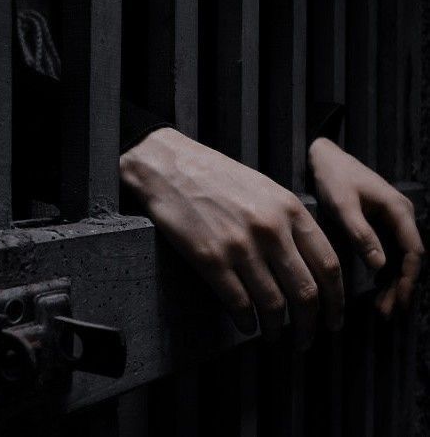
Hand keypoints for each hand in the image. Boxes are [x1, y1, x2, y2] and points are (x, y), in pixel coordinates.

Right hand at [121, 128, 343, 348]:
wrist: (171, 166)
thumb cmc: (219, 177)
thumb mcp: (265, 189)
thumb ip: (290, 222)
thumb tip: (307, 264)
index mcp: (290, 210)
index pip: (328, 266)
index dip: (336, 301)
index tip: (333, 320)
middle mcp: (270, 230)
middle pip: (305, 292)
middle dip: (310, 325)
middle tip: (307, 341)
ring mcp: (240, 246)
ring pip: (273, 304)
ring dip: (278, 329)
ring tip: (275, 337)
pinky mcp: (210, 259)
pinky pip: (238, 303)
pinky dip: (247, 322)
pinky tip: (247, 326)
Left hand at [308, 137, 424, 316]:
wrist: (326, 158)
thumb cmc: (334, 179)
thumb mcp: (344, 206)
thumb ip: (361, 233)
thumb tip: (380, 265)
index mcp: (398, 211)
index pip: (413, 251)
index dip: (408, 278)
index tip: (399, 300)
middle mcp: (401, 217)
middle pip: (409, 258)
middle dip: (402, 286)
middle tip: (388, 312)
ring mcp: (391, 220)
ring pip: (399, 258)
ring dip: (394, 282)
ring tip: (383, 308)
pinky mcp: (379, 224)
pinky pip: (389, 252)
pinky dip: (385, 272)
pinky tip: (377, 289)